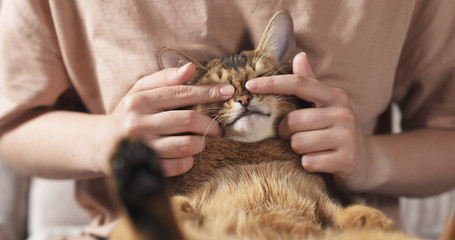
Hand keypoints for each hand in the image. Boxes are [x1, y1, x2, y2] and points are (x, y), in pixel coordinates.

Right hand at [106, 63, 233, 175]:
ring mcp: (141, 148)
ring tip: (203, 140)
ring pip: (185, 145)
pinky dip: (189, 161)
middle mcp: (138, 123)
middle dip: (209, 123)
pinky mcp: (145, 168)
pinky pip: (177, 166)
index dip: (208, 92)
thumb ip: (164, 79)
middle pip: (187, 120)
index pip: (181, 94)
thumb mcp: (140, 91)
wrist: (102, 144)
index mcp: (139, 100)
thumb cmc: (129, 113)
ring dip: (201, 142)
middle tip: (218, 126)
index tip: (228, 91)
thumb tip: (191, 68)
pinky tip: (189, 155)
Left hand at [246, 53, 372, 191]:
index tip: (250, 85)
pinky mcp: (346, 160)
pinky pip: (309, 162)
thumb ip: (310, 84)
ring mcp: (346, 137)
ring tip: (311, 149)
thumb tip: (299, 56)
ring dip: (298, 150)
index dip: (273, 83)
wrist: (366, 163)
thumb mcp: (326, 106)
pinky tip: (320, 162)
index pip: (299, 84)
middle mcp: (343, 113)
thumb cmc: (336, 132)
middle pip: (293, 120)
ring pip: (298, 143)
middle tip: (294, 136)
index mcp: (334, 96)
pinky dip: (309, 165)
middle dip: (285, 132)